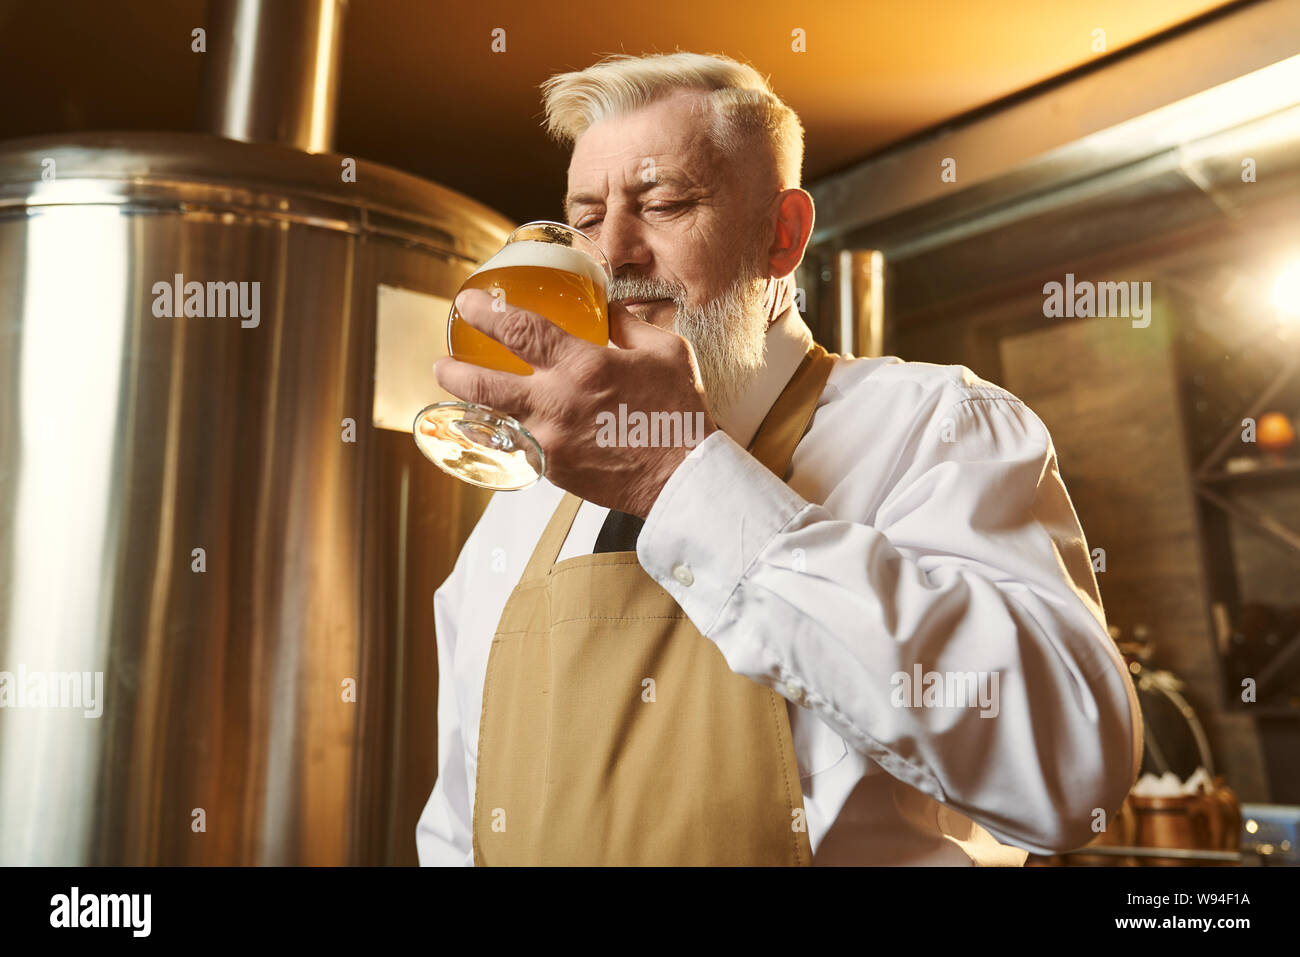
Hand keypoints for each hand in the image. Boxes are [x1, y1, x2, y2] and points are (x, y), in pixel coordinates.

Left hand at [434, 288, 717, 517]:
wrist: (683, 476)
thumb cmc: (679, 414)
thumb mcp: (665, 352)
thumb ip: (627, 326)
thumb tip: (607, 310)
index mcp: (583, 366)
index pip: (520, 331)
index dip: (487, 314)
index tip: (469, 304)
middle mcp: (557, 404)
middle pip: (485, 385)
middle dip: (455, 372)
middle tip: (441, 364)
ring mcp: (551, 442)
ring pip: (493, 423)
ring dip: (470, 410)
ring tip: (459, 400)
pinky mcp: (554, 471)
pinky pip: (519, 449)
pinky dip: (507, 436)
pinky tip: (501, 429)